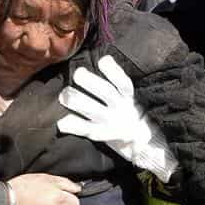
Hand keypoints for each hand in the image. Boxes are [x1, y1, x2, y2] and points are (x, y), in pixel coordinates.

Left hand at [57, 56, 178, 182]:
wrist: (143, 144)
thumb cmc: (131, 114)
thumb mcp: (131, 100)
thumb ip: (117, 84)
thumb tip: (103, 61)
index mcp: (129, 98)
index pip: (123, 83)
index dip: (114, 71)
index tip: (103, 60)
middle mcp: (121, 109)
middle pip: (107, 93)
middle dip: (91, 83)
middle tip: (78, 74)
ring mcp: (111, 123)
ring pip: (94, 110)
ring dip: (78, 102)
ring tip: (64, 95)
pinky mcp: (101, 135)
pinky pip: (86, 130)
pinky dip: (73, 126)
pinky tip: (61, 123)